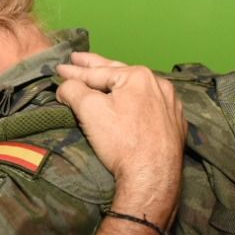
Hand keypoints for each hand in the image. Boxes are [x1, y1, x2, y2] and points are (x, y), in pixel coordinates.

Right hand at [56, 52, 183, 219]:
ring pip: (137, 89)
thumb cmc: (122, 141)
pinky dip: (137, 101)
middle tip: (77, 58)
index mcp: (138, 76)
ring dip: (118, 82)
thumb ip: (73, 90)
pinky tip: (132, 101)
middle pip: (118, 75)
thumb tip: (66, 85)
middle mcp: (159, 85)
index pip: (98, 73)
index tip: (59, 68)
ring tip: (103, 75)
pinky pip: (151, 106)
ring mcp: (170, 105)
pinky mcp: (175, 124)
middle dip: (95, 66)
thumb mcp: (89, 110)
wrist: (153, 177)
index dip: (74, 71)